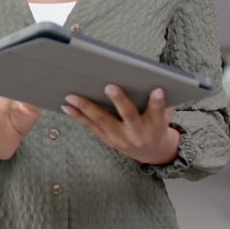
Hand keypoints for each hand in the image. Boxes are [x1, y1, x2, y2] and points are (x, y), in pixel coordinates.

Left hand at [62, 85, 180, 164]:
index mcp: (156, 124)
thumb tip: (152, 76)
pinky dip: (78, 117)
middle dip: (119, 101)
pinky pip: (91, 127)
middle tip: (110, 86)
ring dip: (86, 108)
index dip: (157, 101)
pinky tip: (66, 107)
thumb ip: (159, 99)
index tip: (157, 90)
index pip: (158, 111)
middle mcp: (138, 133)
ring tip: (72, 96)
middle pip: (129, 115)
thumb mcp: (163, 113)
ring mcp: (121, 138)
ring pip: (103, 121)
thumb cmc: (155, 123)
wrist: (151, 151)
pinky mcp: (108, 140)